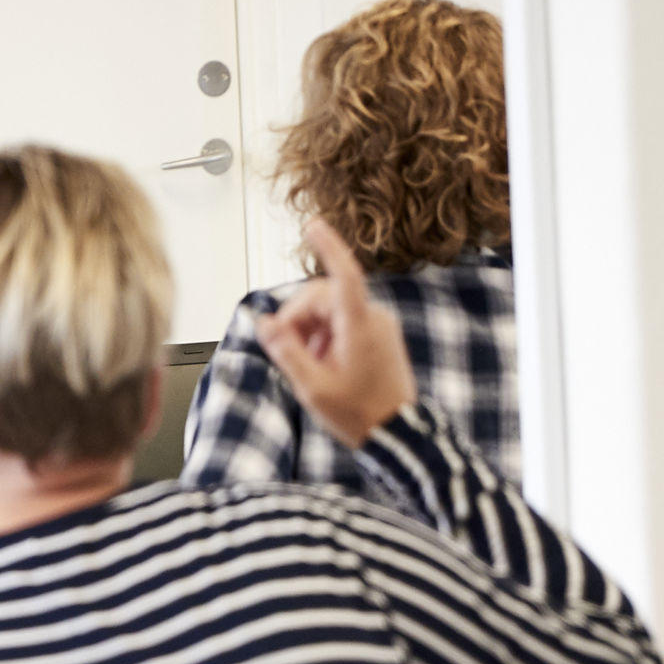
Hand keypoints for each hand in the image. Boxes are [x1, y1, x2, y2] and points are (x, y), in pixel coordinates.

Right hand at [256, 220, 416, 445]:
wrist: (398, 437)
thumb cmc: (361, 415)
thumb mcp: (313, 387)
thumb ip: (287, 352)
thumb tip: (265, 323)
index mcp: (359, 327)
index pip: (344, 275)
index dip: (328, 247)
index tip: (313, 226)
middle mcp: (373, 320)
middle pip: (323, 295)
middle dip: (298, 316)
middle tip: (286, 350)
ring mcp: (379, 327)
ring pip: (330, 309)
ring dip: (310, 329)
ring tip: (308, 365)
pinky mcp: (380, 337)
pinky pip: (343, 322)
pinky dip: (324, 336)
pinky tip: (322, 364)